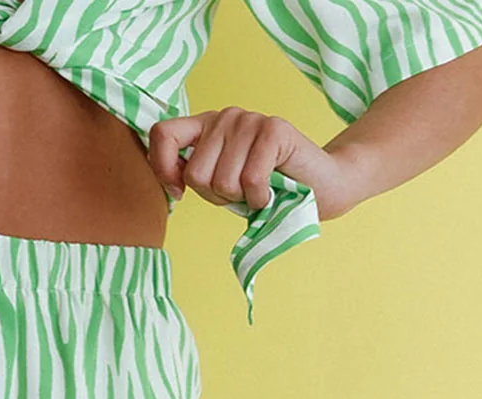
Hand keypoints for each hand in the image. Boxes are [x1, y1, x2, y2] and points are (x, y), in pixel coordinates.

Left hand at [147, 107, 364, 223]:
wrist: (319, 188)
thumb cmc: (266, 190)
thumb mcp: (221, 186)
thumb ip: (196, 176)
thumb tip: (171, 183)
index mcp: (206, 127)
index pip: (162, 134)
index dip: (162, 168)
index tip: (179, 192)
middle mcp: (225, 116)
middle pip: (196, 174)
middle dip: (217, 196)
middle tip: (241, 191)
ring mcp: (250, 120)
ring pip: (223, 181)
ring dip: (242, 199)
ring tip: (259, 189)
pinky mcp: (274, 129)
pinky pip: (250, 181)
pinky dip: (261, 198)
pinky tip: (272, 191)